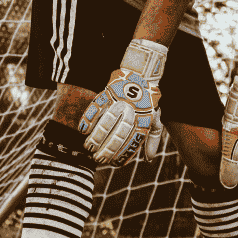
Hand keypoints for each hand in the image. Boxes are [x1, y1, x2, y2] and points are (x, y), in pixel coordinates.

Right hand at [78, 39, 166, 165]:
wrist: (142, 75)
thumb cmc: (147, 102)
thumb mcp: (154, 120)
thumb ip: (152, 140)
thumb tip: (149, 160)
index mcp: (145, 118)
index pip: (134, 141)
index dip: (123, 154)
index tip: (114, 163)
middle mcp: (133, 110)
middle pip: (120, 133)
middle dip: (107, 148)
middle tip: (98, 159)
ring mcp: (121, 100)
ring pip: (107, 121)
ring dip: (96, 136)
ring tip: (89, 147)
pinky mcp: (110, 92)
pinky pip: (97, 106)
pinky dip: (88, 118)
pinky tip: (83, 130)